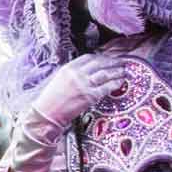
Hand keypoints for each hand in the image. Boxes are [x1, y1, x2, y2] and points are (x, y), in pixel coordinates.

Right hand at [4, 52, 132, 171]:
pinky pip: (106, 87)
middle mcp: (76, 74)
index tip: (108, 58)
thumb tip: (88, 70)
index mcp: (68, 68)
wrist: (47, 114)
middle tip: (121, 62)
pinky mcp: (89, 96)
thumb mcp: (60, 80)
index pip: (89, 57)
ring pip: (105, 74)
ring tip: (123, 71)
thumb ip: (73, 73)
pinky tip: (120, 83)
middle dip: (112, 62)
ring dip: (116, 72)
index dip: (101, 57)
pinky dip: (115, 84)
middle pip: (99, 63)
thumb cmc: (51, 99)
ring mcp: (83, 85)